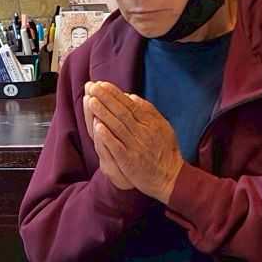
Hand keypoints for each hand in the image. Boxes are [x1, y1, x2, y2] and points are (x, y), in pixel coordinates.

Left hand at [83, 81, 183, 201]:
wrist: (170, 177)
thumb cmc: (165, 151)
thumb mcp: (163, 126)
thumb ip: (149, 111)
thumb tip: (132, 96)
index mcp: (150, 123)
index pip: (129, 104)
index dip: (115, 94)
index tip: (102, 84)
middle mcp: (143, 132)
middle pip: (122, 112)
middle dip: (106, 98)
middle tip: (92, 87)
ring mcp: (136, 146)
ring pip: (117, 126)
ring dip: (103, 113)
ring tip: (91, 101)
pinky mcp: (130, 161)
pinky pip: (117, 146)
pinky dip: (107, 136)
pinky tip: (97, 126)